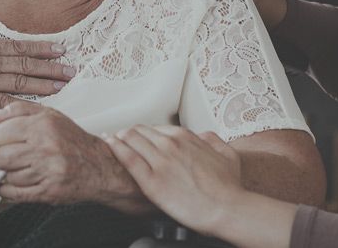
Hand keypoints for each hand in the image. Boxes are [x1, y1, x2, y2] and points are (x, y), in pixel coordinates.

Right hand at [0, 11, 72, 108]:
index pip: (22, 47)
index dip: (43, 49)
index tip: (61, 50)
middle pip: (28, 66)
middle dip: (52, 69)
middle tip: (72, 71)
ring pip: (21, 84)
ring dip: (44, 86)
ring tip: (63, 87)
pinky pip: (3, 103)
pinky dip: (20, 106)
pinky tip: (36, 109)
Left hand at [0, 101, 149, 212]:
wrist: (99, 166)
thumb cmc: (72, 140)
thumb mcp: (50, 115)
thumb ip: (19, 110)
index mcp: (43, 125)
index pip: (2, 133)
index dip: (0, 137)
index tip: (5, 140)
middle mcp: (45, 148)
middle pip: (0, 156)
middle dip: (0, 157)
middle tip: (9, 155)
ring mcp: (46, 172)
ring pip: (7, 176)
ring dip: (8, 173)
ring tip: (20, 167)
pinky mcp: (47, 192)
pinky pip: (15, 194)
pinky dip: (7, 190)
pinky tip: (11, 183)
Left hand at [105, 125, 244, 233]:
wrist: (227, 209)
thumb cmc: (228, 188)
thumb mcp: (227, 155)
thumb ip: (212, 141)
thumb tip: (203, 137)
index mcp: (186, 137)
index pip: (157, 128)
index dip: (145, 133)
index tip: (139, 137)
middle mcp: (171, 144)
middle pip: (140, 131)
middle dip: (128, 133)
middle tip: (120, 137)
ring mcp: (160, 161)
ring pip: (131, 139)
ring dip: (119, 137)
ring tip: (110, 139)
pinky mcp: (151, 181)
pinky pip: (128, 159)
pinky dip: (116, 149)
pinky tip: (109, 145)